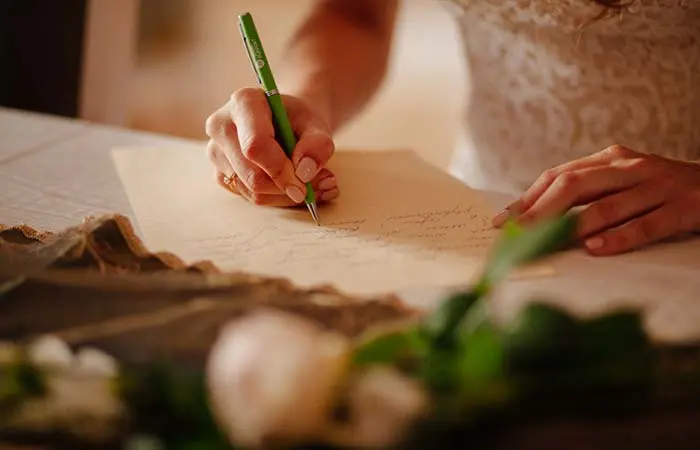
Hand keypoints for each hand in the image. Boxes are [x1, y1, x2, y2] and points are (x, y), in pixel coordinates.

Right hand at [205, 87, 338, 206]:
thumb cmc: (298, 120)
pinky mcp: (220, 173)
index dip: (280, 171)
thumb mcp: (316, 125)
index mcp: (244, 103)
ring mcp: (216, 151)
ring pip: (250, 190)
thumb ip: (317, 145)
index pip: (255, 146)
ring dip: (283, 195)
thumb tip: (304, 172)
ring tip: (309, 186)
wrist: (285, 121)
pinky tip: (290, 186)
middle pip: (251, 174)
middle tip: (312, 190)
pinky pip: (247, 197)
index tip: (302, 187)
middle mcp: (222, 125)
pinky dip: (274, 198)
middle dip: (284, 187)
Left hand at [492, 145, 699, 254]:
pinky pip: (646, 224)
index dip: (528, 198)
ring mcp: (658, 186)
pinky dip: (619, 237)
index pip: (558, 175)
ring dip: (571, 227)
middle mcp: (630, 168)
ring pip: (607, 206)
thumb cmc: (661, 187)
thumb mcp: (623, 179)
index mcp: (610, 159)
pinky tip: (595, 249)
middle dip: (539, 211)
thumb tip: (536, 217)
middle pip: (575, 185)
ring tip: (545, 243)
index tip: (503, 221)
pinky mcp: (684, 207)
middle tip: (514, 233)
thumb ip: (587, 191)